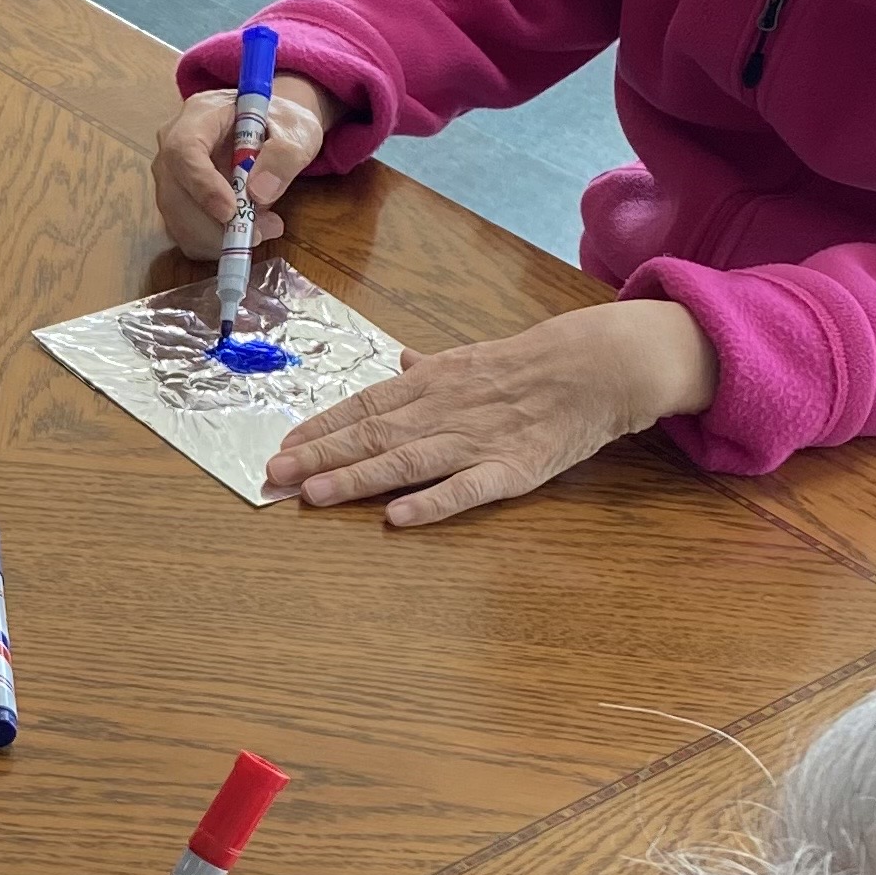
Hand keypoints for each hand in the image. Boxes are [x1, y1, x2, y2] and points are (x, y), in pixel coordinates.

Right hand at [153, 73, 336, 259]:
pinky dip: (214, 246)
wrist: (271, 130)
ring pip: (177, 221)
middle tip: (259, 234)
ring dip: (217, 239)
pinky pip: (186, 235)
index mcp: (199, 116)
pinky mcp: (179, 205)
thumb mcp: (295, 130)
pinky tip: (245, 235)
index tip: (230, 212)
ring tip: (263, 231)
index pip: (184, 150)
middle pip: (174, 194)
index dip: (202, 185)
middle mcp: (173, 147)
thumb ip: (283, 156)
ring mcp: (172, 178)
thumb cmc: (280, 123)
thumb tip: (259, 194)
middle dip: (213, 225)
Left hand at [264, 298, 718, 524]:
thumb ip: (433, 368)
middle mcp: (445, 409)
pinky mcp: (511, 469)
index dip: (323, 426)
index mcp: (435, 382)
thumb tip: (399, 365)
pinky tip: (396, 517)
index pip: (366, 404)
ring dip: (358, 477)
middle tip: (274, 475)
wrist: (601, 364)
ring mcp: (477, 439)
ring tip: (314, 494)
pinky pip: (466, 489)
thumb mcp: (476, 356)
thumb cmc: (534, 363)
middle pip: (374, 433)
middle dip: (321, 455)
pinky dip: (431, 503)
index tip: (283, 445)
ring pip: (407, 460)